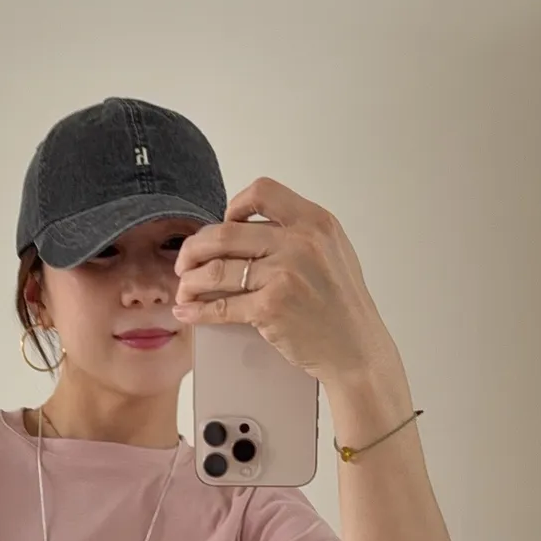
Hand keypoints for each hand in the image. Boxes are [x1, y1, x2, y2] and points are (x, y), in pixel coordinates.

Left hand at [171, 176, 394, 386]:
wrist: (356, 349)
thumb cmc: (343, 305)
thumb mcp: (332, 251)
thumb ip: (297, 233)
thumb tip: (246, 226)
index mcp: (315, 222)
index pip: (261, 191)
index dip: (234, 205)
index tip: (223, 224)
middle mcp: (300, 242)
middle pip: (225, 233)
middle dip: (194, 248)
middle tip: (184, 263)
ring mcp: (285, 274)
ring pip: (216, 270)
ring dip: (190, 281)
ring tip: (183, 290)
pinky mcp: (271, 308)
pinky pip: (221, 306)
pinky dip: (197, 311)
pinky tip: (187, 312)